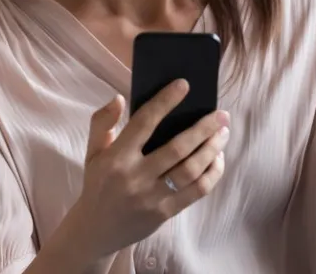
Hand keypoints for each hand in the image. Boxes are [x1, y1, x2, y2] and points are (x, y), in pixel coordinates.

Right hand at [61, 81, 229, 262]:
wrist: (96, 231)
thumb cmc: (98, 184)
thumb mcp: (91, 152)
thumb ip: (102, 122)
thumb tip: (119, 98)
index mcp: (116, 157)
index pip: (144, 122)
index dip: (165, 101)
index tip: (184, 85)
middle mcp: (135, 177)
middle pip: (177, 148)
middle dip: (204, 128)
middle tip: (222, 114)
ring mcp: (152, 197)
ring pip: (191, 170)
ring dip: (212, 149)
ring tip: (223, 133)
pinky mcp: (165, 213)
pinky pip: (196, 191)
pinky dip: (212, 173)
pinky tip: (217, 159)